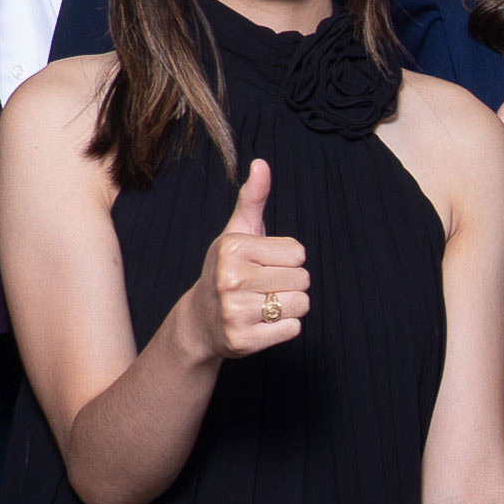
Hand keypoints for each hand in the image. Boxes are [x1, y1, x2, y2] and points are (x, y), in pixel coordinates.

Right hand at [177, 158, 307, 359]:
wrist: (200, 321)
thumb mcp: (236, 233)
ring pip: (301, 304)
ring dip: (289, 306)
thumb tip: (261, 163)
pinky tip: (260, 323)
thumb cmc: (226, 271)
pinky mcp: (244, 340)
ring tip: (261, 304)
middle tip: (261, 287)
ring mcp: (235, 312)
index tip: (261, 265)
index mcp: (234, 249)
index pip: (299, 253)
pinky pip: (293, 329)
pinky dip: (283, 328)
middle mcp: (231, 279)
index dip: (287, 260)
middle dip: (290, 283)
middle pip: (303, 279)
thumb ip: (253, 199)